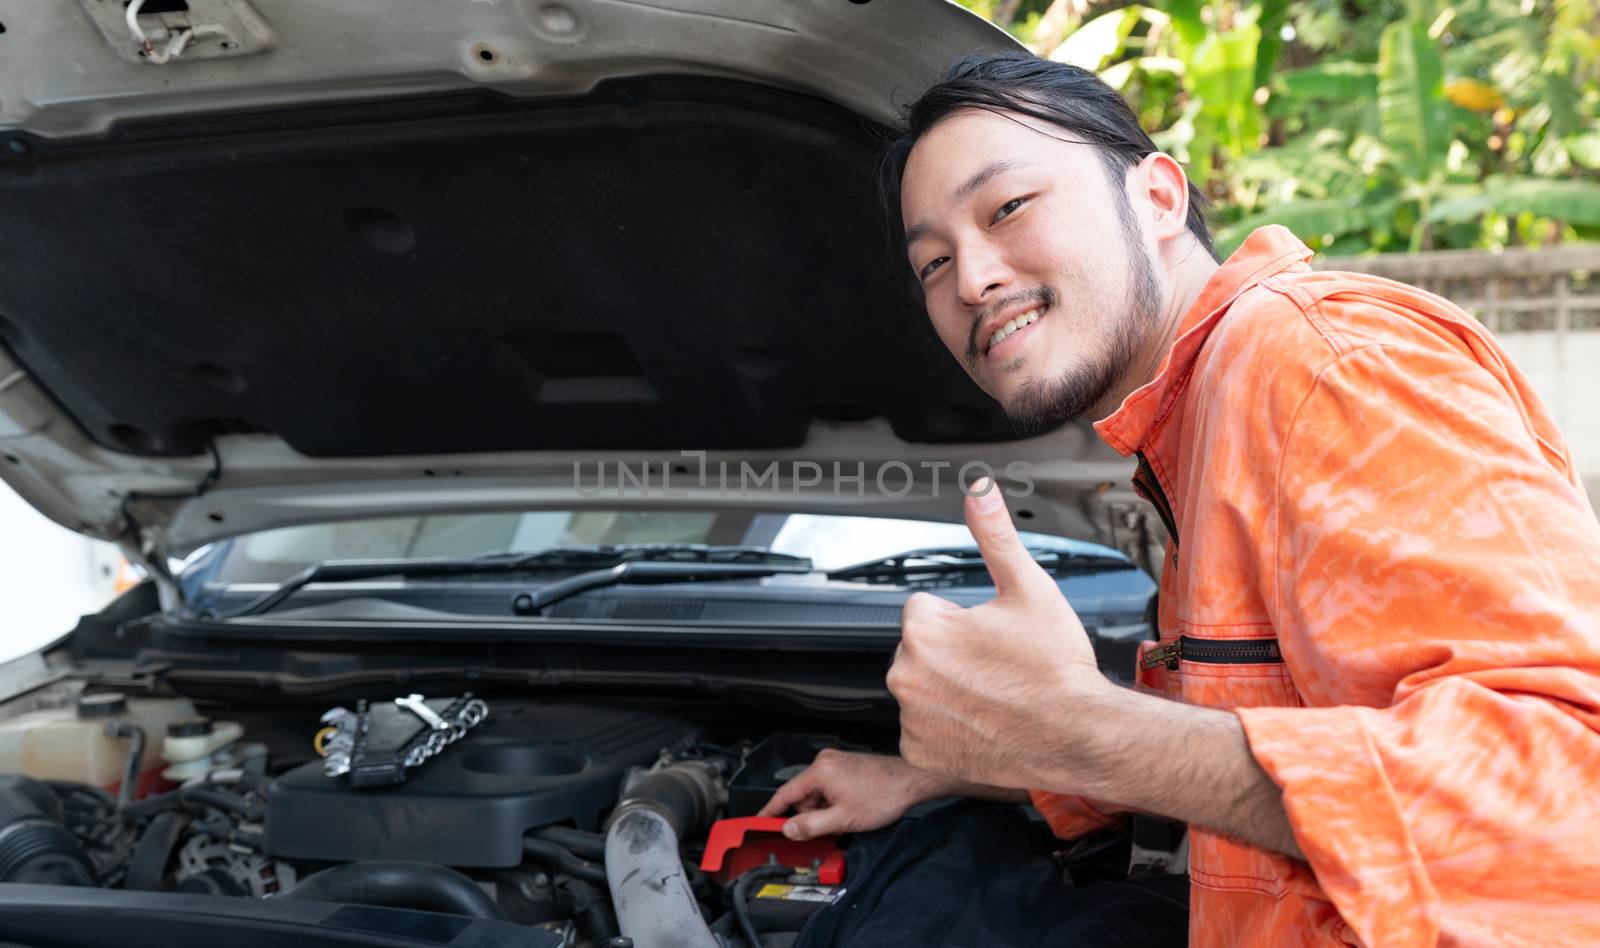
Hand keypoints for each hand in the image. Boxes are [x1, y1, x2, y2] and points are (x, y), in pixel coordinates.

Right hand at [756, 749, 959, 839]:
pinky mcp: (846, 765)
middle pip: (802, 796)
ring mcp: (836, 762)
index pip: (785, 794)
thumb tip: (789, 829)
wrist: (911, 781)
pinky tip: (850, 808)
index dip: (771, 810)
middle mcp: (824, 762)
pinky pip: (828, 788)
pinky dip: (834, 801)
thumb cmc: (883, 796)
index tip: (759, 821)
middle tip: (831, 826)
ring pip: (816, 794)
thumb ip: (811, 826)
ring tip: (847, 816)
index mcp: (819, 771)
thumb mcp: (843, 819)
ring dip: (825, 810)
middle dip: (812, 815)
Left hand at [887, 478, 1113, 790]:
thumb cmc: (1056, 665)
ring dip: (948, 689)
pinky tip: (982, 723)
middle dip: (952, 653)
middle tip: (998, 666)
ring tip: (995, 694)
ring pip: (923, 687)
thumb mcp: (1029, 588)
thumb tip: (979, 490)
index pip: (927, 610)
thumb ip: (994, 537)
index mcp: (923, 629)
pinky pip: (923, 728)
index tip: (994, 637)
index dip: (963, 620)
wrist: (1079, 735)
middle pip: (921, 648)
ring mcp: (910, 717)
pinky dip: (946, 727)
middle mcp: (905, 673)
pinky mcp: (918, 751)